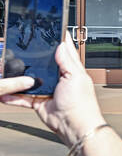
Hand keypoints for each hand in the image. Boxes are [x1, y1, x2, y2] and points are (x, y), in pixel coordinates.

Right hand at [1, 33, 106, 147]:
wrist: (74, 126)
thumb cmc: (81, 103)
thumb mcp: (76, 76)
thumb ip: (67, 61)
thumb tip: (61, 44)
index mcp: (70, 70)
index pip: (64, 50)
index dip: (57, 40)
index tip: (48, 29)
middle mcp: (58, 78)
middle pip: (42, 63)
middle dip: (32, 57)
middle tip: (20, 49)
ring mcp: (47, 89)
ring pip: (28, 80)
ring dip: (19, 77)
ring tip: (7, 69)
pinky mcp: (38, 101)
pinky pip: (22, 97)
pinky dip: (13, 96)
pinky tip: (4, 92)